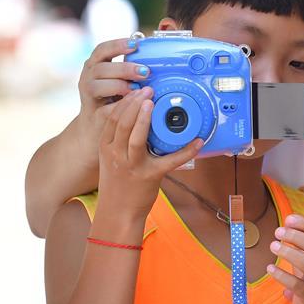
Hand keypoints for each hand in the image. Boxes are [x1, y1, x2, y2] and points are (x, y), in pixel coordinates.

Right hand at [75, 37, 151, 168]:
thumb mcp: (120, 79)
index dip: (117, 45)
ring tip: (136, 89)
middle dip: (124, 68)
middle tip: (145, 72)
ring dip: (119, 86)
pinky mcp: (92, 113)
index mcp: (95, 64)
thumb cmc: (114, 97)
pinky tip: (133, 105)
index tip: (135, 44)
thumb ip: (132, 69)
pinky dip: (120, 106)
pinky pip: (104, 108)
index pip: (102, 49)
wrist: (96, 127)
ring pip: (97, 86)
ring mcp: (87, 96)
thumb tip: (158, 58)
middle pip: (101, 68)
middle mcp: (87, 77)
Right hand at [98, 89, 202, 224]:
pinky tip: (197, 142)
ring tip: (153, 104)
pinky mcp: (150, 176)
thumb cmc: (117, 184)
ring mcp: (133, 166)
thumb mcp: (110, 158)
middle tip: (147, 90)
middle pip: (122, 124)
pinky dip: (186, 151)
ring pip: (136, 139)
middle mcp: (116, 155)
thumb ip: (119, 139)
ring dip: (144, 120)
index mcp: (106, 148)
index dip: (125, 102)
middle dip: (134, 104)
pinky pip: (170, 161)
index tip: (136, 90)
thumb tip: (137, 115)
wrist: (117, 213)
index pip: (112, 119)